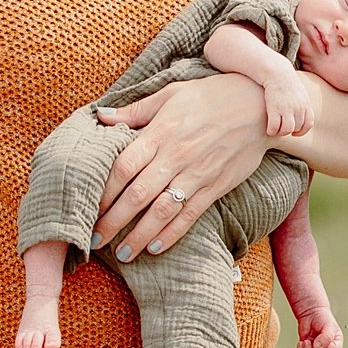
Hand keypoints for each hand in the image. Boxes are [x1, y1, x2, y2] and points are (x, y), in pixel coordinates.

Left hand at [93, 75, 272, 259]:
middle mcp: (175, 156)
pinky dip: (172, 234)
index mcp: (160, 132)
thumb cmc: (211, 96)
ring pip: (162, 211)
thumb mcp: (171, 94)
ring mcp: (196, 174)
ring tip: (123, 253)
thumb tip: (101, 116)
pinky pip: (190, 215)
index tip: (87, 204)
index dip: (104, 189)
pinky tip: (156, 247)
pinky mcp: (215, 187)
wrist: (260, 106)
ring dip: (140, 234)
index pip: (124, 166)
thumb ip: (135, 111)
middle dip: (113, 220)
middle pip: (137, 194)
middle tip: (94, 239)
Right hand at [262, 67, 314, 137]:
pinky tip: (269, 129)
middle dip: (288, 131)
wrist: (277, 72)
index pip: (308, 124)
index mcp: (305, 104)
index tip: (294, 132)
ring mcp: (287, 108)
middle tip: (281, 128)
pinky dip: (271, 131)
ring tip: (275, 130)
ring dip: (280, 132)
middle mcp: (298, 107)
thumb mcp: (300, 92)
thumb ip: (302, 104)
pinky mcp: (274, 108)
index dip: (301, 131)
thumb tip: (300, 115)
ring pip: (287, 130)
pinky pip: (274, 127)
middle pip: (296, 128)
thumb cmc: (286, 82)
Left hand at [294, 301, 343, 347]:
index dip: (324, 347)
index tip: (319, 337)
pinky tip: (301, 343)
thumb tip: (319, 346)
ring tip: (306, 341)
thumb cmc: (322, 318)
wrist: (310, 314)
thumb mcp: (328, 325)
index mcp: (336, 345)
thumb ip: (326, 337)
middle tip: (311, 340)